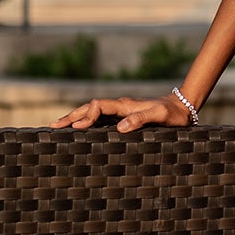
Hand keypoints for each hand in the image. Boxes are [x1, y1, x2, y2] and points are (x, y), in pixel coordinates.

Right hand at [50, 95, 192, 133]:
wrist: (182, 108)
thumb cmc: (172, 114)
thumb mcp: (159, 116)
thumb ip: (141, 119)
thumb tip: (120, 128)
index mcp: (124, 105)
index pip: (98, 106)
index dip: (86, 116)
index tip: (77, 128)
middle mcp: (119, 106)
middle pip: (89, 107)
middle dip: (71, 116)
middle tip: (53, 126)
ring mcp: (120, 111)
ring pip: (92, 112)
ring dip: (75, 118)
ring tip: (58, 127)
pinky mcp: (123, 117)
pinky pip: (100, 118)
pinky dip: (86, 122)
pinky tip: (80, 130)